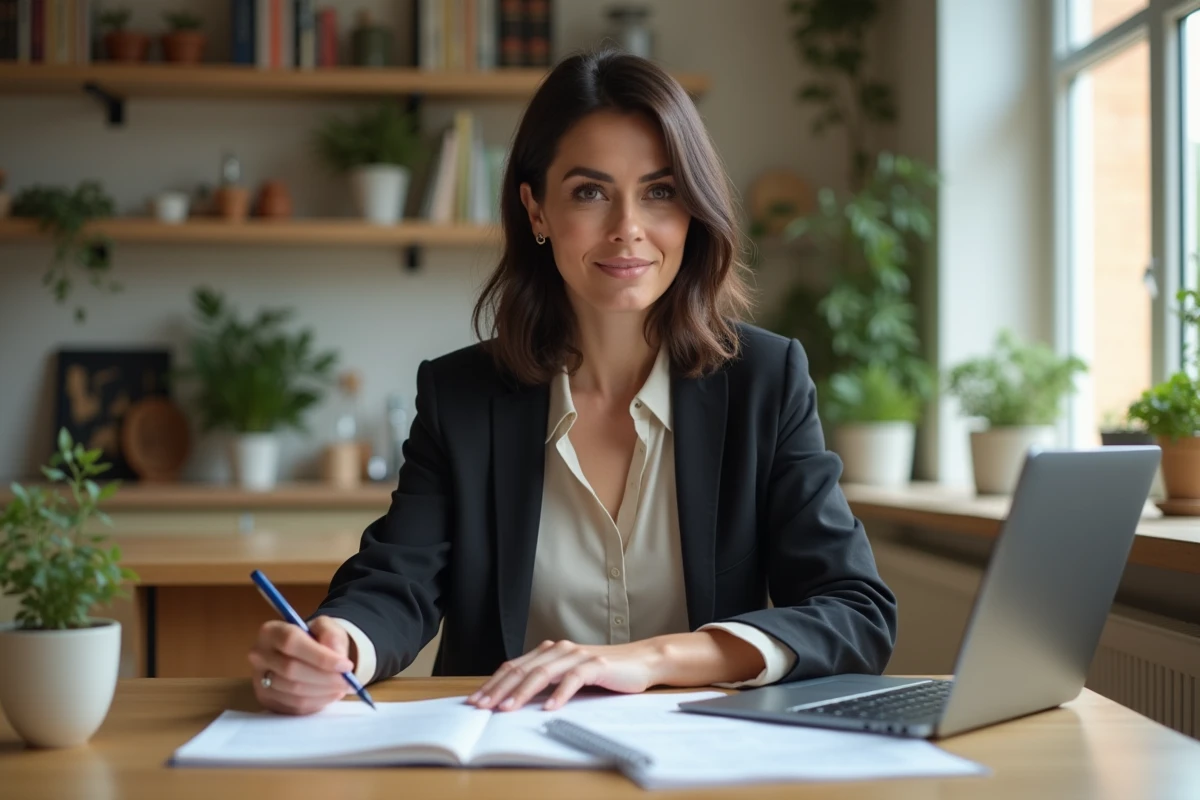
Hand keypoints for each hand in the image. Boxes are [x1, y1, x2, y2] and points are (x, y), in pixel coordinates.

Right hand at [249, 616, 356, 714]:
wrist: (304, 654)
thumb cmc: (315, 638)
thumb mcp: (326, 628)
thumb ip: (332, 636)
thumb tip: (337, 656)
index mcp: (270, 631)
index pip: (291, 642)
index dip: (320, 656)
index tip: (345, 665)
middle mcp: (259, 655)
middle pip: (291, 670)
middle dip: (325, 677)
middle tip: (348, 681)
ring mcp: (259, 680)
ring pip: (294, 691)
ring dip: (323, 692)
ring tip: (342, 687)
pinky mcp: (266, 699)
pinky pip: (294, 706)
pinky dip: (317, 702)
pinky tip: (330, 694)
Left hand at [467, 639, 665, 711]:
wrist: (641, 661)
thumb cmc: (604, 671)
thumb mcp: (569, 675)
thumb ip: (546, 681)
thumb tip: (514, 699)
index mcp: (550, 651)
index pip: (514, 666)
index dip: (493, 683)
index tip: (476, 700)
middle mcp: (560, 649)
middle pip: (522, 669)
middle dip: (499, 689)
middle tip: (482, 707)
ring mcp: (577, 655)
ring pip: (543, 673)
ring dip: (522, 693)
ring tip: (507, 709)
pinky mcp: (596, 664)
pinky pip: (574, 679)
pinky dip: (559, 694)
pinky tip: (549, 708)